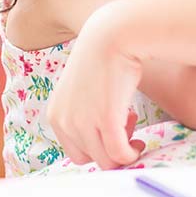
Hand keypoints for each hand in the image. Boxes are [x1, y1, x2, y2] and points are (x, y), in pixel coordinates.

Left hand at [46, 6, 144, 169]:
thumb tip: (96, 131)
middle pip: (89, 159)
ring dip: (122, 151)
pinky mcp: (105, 121)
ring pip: (106, 160)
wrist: (112, 36)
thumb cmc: (103, 57)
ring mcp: (83, 123)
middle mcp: (64, 122)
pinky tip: (139, 140)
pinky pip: (120, 155)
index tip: (112, 126)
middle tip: (125, 125)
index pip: (74, 151)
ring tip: (131, 125)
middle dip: (108, 148)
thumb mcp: (82, 88)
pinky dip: (131, 154)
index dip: (97, 145)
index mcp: (56, 115)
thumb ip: (82, 110)